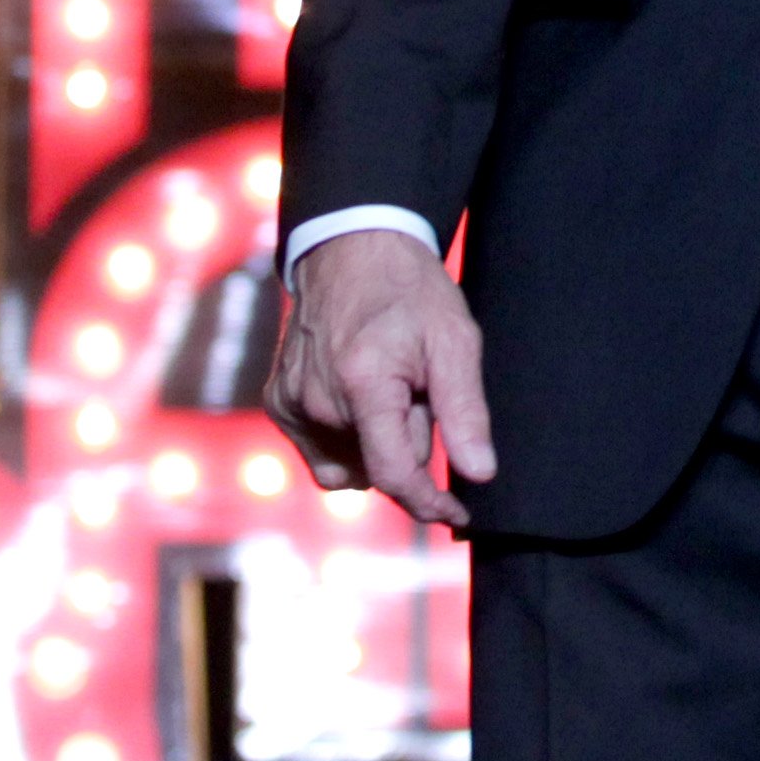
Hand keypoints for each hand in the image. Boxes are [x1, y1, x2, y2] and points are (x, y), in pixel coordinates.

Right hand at [265, 228, 498, 529]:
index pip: (395, 474)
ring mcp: (291, 403)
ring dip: (377, 446)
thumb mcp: (454, 341)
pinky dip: (348, 441)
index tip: (456, 512)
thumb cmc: (410, 292)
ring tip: (390, 391)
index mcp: (363, 384)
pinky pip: (320, 453)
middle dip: (409, 444)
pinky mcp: (279, 403)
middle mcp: (316, 400)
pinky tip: (362, 400)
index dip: (430, 502)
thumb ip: (465, 411)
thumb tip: (480, 474)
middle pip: (377, 467)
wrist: (353, 248)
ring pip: (349, 467)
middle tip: (419, 391)